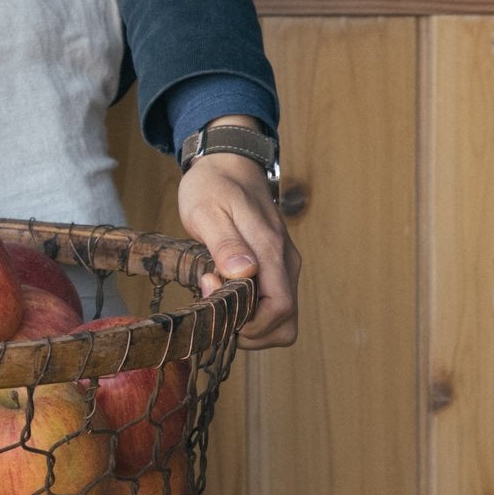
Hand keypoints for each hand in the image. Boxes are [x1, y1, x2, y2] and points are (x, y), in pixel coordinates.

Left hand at [177, 146, 301, 348]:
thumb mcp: (207, 211)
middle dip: (249, 330)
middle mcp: (286, 262)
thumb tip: (243, 273)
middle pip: (284, 323)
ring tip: (221, 299)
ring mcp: (285, 266)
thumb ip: (225, 244)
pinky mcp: (278, 268)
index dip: (249, 324)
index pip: (279, 309)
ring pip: (282, 319)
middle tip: (216, 307)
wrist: (229, 163)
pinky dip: (253, 313)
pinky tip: (228, 293)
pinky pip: (274, 305)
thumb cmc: (213, 186)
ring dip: (251, 324)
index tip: (218, 306)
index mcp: (271, 251)